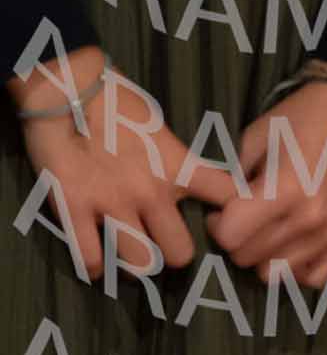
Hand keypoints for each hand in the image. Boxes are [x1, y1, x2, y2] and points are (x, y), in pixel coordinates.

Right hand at [12, 50, 237, 277]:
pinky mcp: (74, 212)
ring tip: (129, 251)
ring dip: (135, 261)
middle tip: (163, 242)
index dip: (229, 210)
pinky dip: (94, 264)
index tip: (220, 217)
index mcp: (176, 165)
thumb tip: (185, 183)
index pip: (225, 196)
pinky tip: (96, 255)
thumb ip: (172, 161)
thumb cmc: (117, 100)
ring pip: (139, 265)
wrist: (68, 89)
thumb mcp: (158, 128)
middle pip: (180, 253)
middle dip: (174, 251)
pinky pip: (90, 261)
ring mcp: (112, 205)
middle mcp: (150, 192)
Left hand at [209, 80, 326, 288]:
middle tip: (246, 217)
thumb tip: (216, 212)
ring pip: (276, 274)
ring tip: (271, 228)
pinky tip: (295, 243)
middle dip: (238, 239)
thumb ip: (232, 180)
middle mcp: (311, 217)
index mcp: (285, 188)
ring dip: (266, 254)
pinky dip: (299, 267)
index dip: (217, 224)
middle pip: (248, 258)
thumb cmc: (300, 118)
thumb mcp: (255, 138)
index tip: (222, 210)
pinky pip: (313, 278)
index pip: (229, 237)